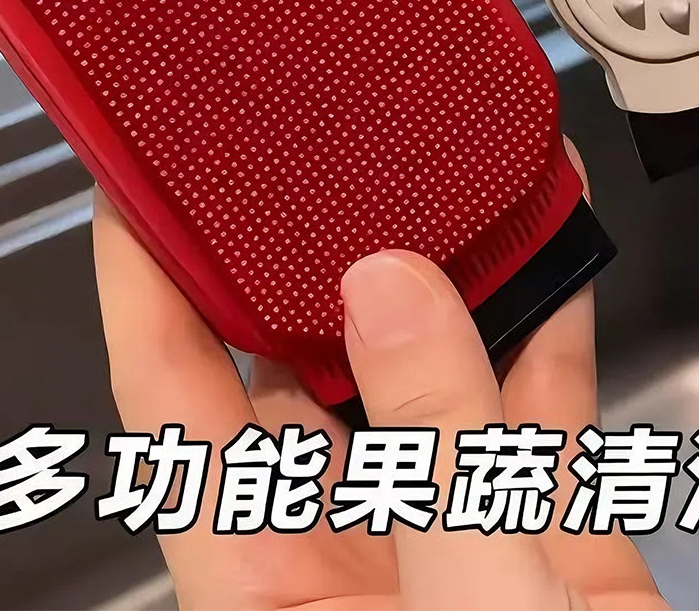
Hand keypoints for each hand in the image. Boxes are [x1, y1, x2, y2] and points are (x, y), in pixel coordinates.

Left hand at [94, 169, 666, 608]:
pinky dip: (550, 314)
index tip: (139, 178)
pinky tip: (559, 231)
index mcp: (262, 581)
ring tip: (443, 153)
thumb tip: (386, 287)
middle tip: (317, 132)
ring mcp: (441, 540)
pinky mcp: (534, 541)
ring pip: (427, 367)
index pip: (171, 403)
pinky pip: (532, 403)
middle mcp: (338, 550)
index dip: (145, 285)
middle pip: (300, 364)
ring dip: (446, 263)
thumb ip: (431, 451)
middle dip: (313, 243)